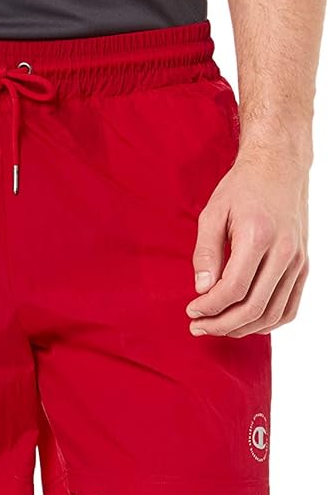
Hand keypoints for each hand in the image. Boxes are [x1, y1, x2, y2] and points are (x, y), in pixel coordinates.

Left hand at [186, 146, 309, 337]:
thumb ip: (206, 253)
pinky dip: (267, 323)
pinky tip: (245, 322)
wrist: (280, 166)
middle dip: (221, 324)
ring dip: (242, 329)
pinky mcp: (303, 266)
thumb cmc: (243, 188)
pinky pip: (289, 309)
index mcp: (258, 236)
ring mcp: (297, 261)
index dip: (209, 307)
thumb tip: (202, 290)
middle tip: (198, 326)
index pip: (233, 289)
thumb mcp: (213, 213)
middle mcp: (283, 251)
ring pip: (271, 314)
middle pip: (253, 308)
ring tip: (218, 325)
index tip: (191, 310)